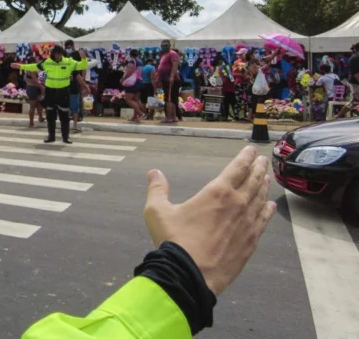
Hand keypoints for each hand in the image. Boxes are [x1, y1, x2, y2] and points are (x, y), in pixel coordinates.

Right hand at [143, 146, 275, 295]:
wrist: (191, 274)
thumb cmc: (174, 240)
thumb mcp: (157, 212)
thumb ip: (157, 190)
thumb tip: (154, 172)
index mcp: (217, 193)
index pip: (236, 168)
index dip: (245, 157)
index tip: (251, 149)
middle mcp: (237, 204)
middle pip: (253, 181)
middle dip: (258, 168)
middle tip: (263, 159)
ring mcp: (247, 224)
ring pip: (260, 199)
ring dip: (264, 186)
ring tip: (267, 177)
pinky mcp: (251, 242)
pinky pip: (263, 221)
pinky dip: (268, 211)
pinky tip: (271, 206)